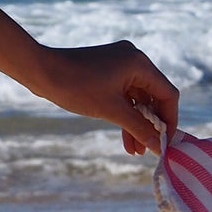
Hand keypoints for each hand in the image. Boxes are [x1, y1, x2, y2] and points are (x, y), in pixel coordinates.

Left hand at [34, 41, 179, 155]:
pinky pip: (125, 96)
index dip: (170, 121)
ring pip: (139, 100)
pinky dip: (126, 115)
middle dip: (152, 126)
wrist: (41, 71)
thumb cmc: (76, 87)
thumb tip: (159, 148)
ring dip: (138, 124)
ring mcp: (121, 65)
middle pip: (155, 98)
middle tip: (150, 150)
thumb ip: (140, 129)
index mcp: (139, 64)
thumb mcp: (111, 111)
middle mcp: (134, 60)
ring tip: (135, 151)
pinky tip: (126, 139)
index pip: (168, 95)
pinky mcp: (109, 71)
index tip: (165, 143)